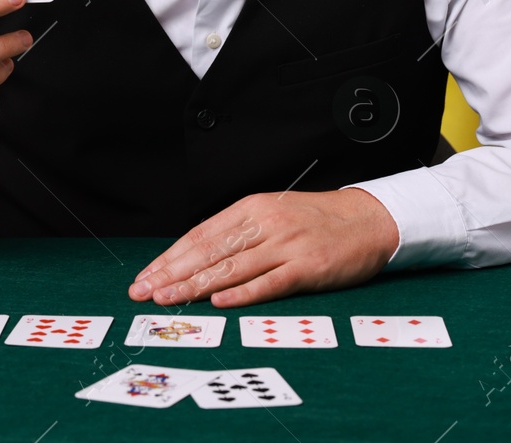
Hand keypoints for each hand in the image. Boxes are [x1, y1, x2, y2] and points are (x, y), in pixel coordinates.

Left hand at [126, 189, 399, 307]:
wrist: (368, 220)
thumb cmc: (316, 221)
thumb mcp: (272, 215)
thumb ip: (239, 234)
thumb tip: (196, 258)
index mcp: (252, 208)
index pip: (201, 235)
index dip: (170, 257)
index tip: (146, 275)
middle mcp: (265, 223)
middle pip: (209, 250)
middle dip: (171, 273)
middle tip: (143, 291)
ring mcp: (286, 245)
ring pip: (231, 267)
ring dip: (195, 286)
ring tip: (167, 299)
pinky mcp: (308, 267)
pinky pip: (269, 282)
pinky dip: (242, 293)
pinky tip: (219, 302)